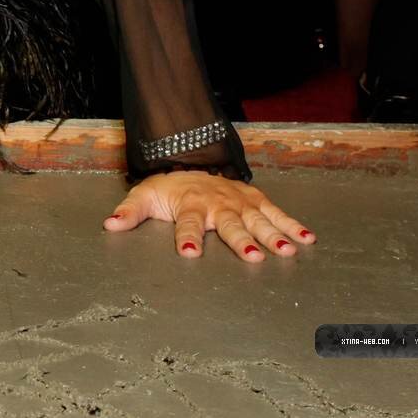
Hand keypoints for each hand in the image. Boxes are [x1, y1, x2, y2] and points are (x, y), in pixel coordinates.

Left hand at [103, 171, 312, 261]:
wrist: (189, 161)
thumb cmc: (169, 187)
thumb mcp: (144, 195)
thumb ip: (130, 212)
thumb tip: (109, 224)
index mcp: (190, 204)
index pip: (187, 223)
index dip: (187, 238)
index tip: (189, 253)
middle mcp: (217, 203)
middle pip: (229, 223)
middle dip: (240, 239)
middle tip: (252, 256)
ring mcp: (239, 200)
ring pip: (258, 219)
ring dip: (273, 234)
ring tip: (287, 250)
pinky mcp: (254, 199)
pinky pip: (276, 212)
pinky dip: (292, 224)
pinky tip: (308, 238)